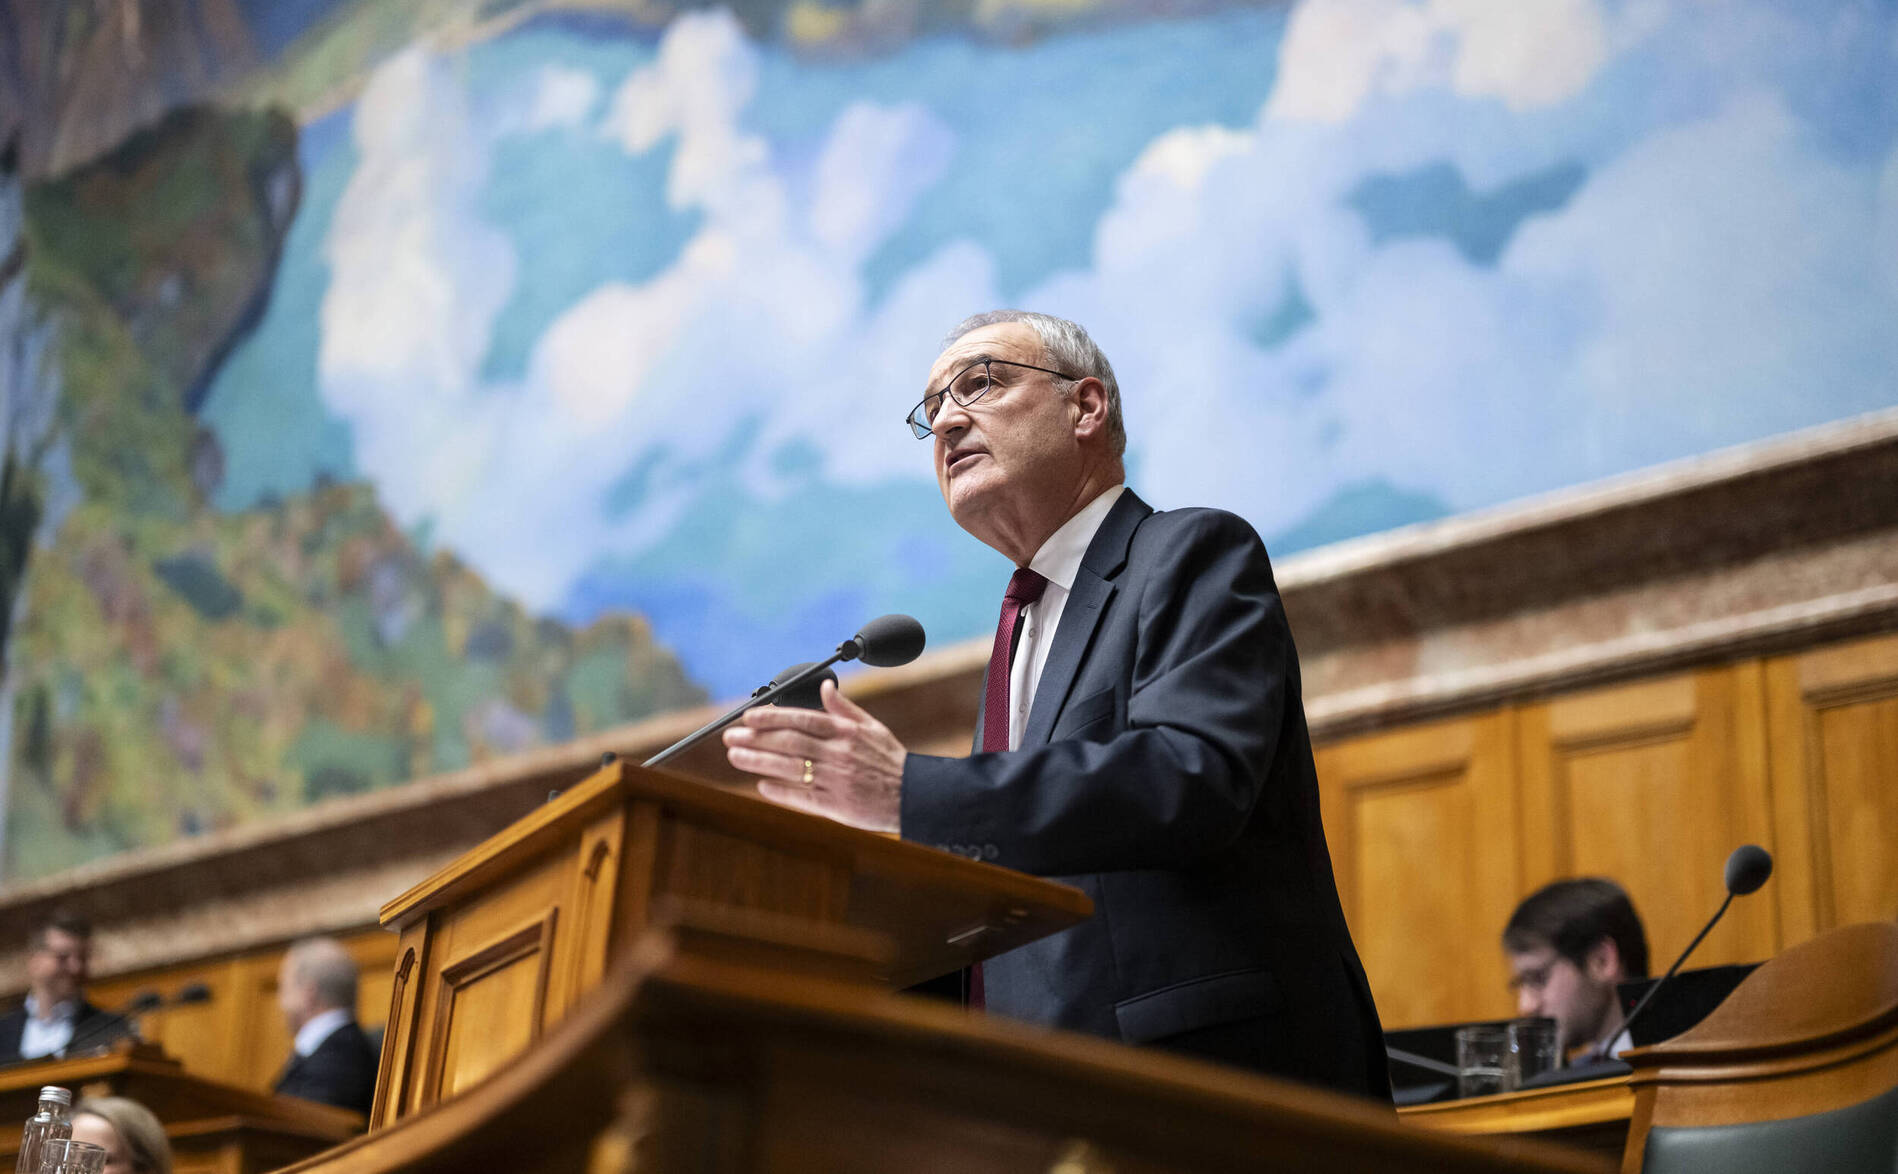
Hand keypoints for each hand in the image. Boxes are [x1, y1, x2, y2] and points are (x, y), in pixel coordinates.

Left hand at [721, 680, 904, 832]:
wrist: (914, 795)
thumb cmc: (889, 760)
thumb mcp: (872, 727)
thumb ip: (844, 708)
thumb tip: (825, 686)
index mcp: (846, 732)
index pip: (802, 719)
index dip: (772, 717)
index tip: (749, 716)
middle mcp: (838, 754)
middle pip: (789, 743)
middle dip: (756, 738)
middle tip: (731, 737)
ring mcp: (836, 780)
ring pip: (790, 768)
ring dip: (759, 762)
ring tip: (735, 756)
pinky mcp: (837, 806)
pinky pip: (803, 797)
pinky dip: (781, 791)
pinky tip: (762, 786)